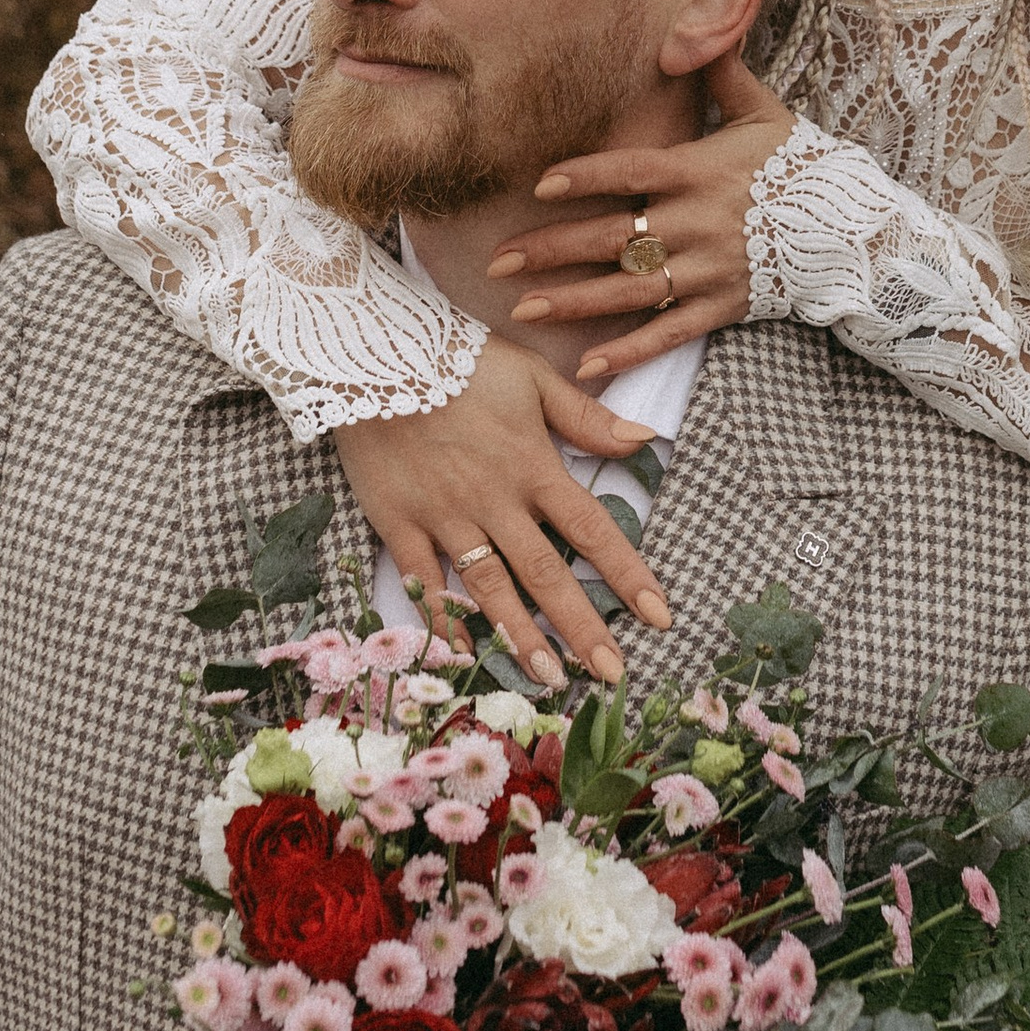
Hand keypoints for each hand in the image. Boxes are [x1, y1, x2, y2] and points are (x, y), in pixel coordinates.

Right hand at [333, 338, 672, 686]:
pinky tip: (464, 656)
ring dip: (521, 636)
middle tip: (612, 674)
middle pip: (546, 572)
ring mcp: (445, 516)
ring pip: (490, 587)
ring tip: (550, 679)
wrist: (371, 351)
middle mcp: (494, 500)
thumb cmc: (457, 359)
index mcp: (532, 465)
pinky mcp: (399, 522)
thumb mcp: (531, 375)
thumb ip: (585, 415)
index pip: (592, 529)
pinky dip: (444, 621)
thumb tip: (644, 440)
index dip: (627, 574)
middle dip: (581, 626)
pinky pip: (424, 582)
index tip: (659, 615)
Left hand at [494, 52, 794, 385]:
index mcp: (700, 172)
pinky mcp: (720, 307)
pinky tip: (587, 366)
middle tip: (499, 261)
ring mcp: (707, 270)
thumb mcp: (765, 114)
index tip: (541, 184)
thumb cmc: (799, 165)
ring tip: (524, 310)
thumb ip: (723, 75)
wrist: (849, 228)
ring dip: (574, 302)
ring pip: (629, 290)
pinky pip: (667, 333)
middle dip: (552, 250)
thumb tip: (691, 26)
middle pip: (613, 238)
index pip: (633, 172)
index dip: (587, 177)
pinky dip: (628, 351)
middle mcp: (698, 223)